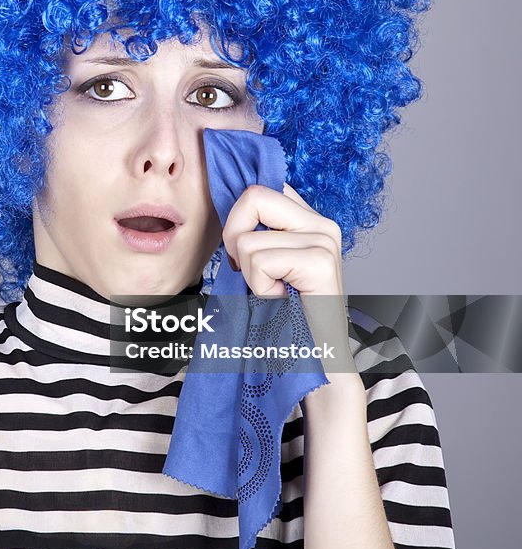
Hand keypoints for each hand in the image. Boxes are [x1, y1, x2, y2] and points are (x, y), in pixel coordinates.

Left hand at [221, 182, 354, 374]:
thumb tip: (223, 203)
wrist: (313, 362)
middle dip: (234, 238)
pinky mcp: (321, 261)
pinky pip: (260, 261)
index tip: (242, 254)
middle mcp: (321, 223)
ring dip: (249, 275)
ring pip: (248, 239)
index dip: (236, 217)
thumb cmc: (282, 315)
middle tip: (252, 274)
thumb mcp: (262, 266)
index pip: (261, 187)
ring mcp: (324, 240)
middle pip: (252, 197)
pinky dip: (260, 288)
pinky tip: (281, 301)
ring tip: (274, 294)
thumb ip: (252, 232)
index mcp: (307, 220)